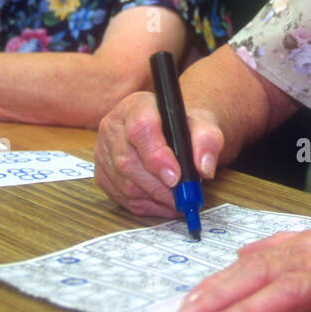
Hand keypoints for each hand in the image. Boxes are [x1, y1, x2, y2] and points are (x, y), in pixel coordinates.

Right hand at [94, 90, 223, 217]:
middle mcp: (114, 126)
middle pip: (128, 161)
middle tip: (182, 197)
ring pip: (124, 184)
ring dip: (154, 198)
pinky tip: (163, 203)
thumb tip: (204, 168)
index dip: (156, 155)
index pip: (140, 129)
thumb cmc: (183, 128)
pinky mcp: (102, 174)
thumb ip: (208, 141)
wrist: (172, 133)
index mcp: (136, 105)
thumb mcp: (203, 125)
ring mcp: (104, 151)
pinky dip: (146, 206)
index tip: (176, 177)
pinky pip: (121, 198)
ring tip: (177, 200)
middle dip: (158, 186)